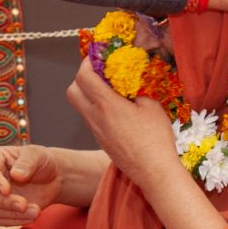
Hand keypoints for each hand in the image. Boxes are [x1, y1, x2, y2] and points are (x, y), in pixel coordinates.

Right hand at [0, 145, 61, 223]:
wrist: (52, 179)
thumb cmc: (43, 162)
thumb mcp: (38, 156)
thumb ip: (27, 163)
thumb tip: (15, 175)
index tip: (7, 190)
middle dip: (4, 202)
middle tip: (24, 205)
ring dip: (14, 214)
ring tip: (36, 211)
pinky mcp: (1, 209)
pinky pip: (1, 220)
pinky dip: (16, 221)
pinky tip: (33, 216)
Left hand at [66, 60, 179, 186]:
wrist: (153, 172)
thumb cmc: (156, 138)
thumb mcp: (152, 106)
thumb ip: (138, 88)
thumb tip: (132, 77)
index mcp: (107, 105)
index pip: (83, 77)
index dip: (87, 62)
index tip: (98, 56)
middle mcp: (95, 118)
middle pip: (72, 92)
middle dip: (81, 78)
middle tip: (99, 72)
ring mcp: (96, 131)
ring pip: (80, 106)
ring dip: (89, 94)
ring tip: (110, 89)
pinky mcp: (101, 141)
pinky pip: (91, 118)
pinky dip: (96, 108)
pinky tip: (116, 108)